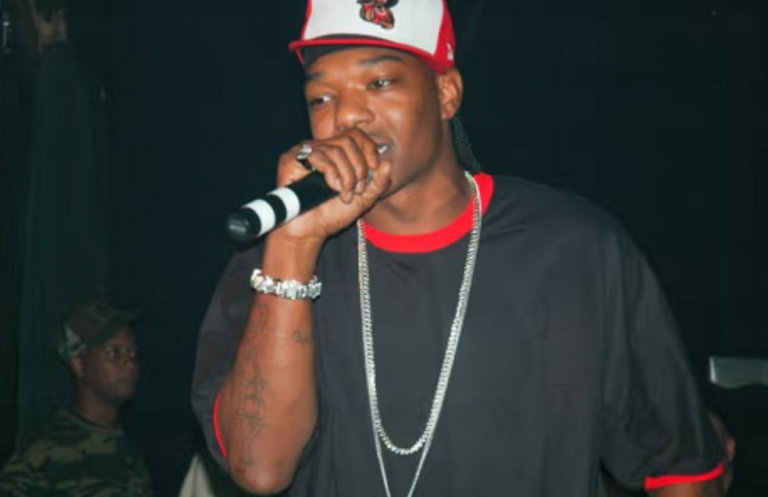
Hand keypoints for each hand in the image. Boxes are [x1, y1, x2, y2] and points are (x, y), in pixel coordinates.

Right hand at [269, 129, 391, 244]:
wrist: (311, 232)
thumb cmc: (332, 215)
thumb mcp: (364, 199)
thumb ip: (378, 182)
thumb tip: (387, 163)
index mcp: (337, 154)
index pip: (355, 135)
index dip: (368, 148)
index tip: (374, 167)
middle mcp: (320, 148)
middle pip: (348, 141)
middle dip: (359, 167)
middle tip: (357, 190)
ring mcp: (305, 152)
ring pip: (336, 149)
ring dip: (347, 175)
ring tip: (345, 195)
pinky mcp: (291, 158)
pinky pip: (318, 155)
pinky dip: (332, 172)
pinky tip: (332, 188)